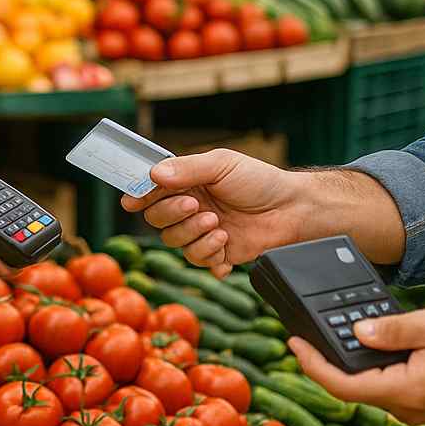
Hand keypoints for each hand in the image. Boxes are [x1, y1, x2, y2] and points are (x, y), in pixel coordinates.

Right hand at [120, 149, 307, 276]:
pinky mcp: (217, 253)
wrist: (293, 210)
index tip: (131, 201)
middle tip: (196, 206)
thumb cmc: (260, 181)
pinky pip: (198, 261)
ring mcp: (203, 231)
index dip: (139, 195)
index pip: (152, 190)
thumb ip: (187, 169)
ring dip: (194, 234)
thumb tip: (155, 173)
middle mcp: (190, 207)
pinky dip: (210, 254)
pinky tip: (227, 242)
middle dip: (172, 214)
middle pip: (157, 219)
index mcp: (188, 182)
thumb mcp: (222, 164)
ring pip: (175, 242)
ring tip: (219, 224)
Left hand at [291, 304, 424, 424]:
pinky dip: (379, 367)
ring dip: (358, 362)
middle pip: (356, 388)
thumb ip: (391, 331)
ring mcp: (423, 409)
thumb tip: (357, 332)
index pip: (345, 386)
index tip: (294, 344)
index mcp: (408, 391)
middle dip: (332, 360)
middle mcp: (413, 408)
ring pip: (375, 387)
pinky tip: (378, 343)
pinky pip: (394, 387)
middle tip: (314, 330)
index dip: (313, 365)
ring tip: (346, 329)